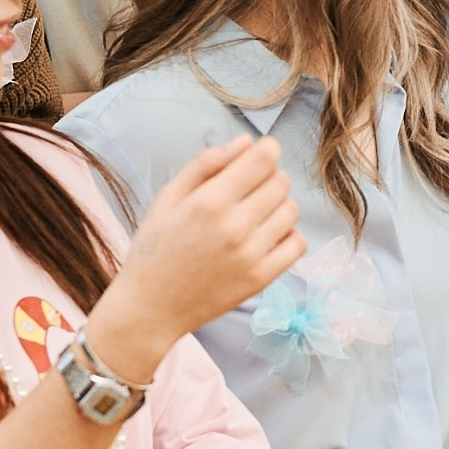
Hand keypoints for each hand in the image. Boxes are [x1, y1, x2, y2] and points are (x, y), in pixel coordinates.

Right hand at [90, 134, 303, 375]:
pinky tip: (265, 237)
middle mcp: (235, 226)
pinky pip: (298, 243)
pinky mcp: (262, 278)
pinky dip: (287, 235)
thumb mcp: (167, 197)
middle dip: (268, 178)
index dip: (266, 151)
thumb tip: (247, 141)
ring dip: (277, 206)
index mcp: (209, 201)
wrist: (151, 307)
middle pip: (281, 182)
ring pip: (291, 210)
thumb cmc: (155, 248)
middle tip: (246, 192)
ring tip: (253, 216)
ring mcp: (252, 255)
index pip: (265, 158)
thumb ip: (206, 163)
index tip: (255, 159)